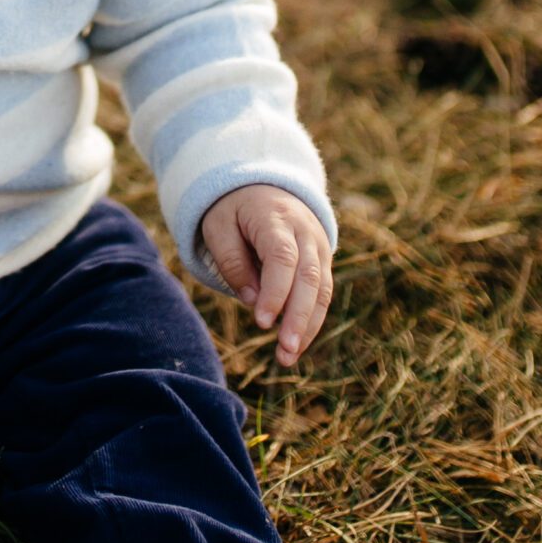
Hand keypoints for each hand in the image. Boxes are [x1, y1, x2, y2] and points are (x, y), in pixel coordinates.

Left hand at [199, 185, 333, 369]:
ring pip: (322, 289)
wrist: (264, 185)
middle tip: (284, 350)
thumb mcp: (218, 225)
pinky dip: (312, 320)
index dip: (275, 291)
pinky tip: (296, 344)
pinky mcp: (323, 261)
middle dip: (298, 317)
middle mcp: (305, 231)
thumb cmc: (234, 209)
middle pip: (309, 277)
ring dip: (308, 326)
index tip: (262, 323)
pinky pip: (323, 293)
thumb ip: (231, 260)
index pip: (282, 257)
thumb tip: (252, 300)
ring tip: (288, 357)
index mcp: (276, 217)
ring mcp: (319, 246)